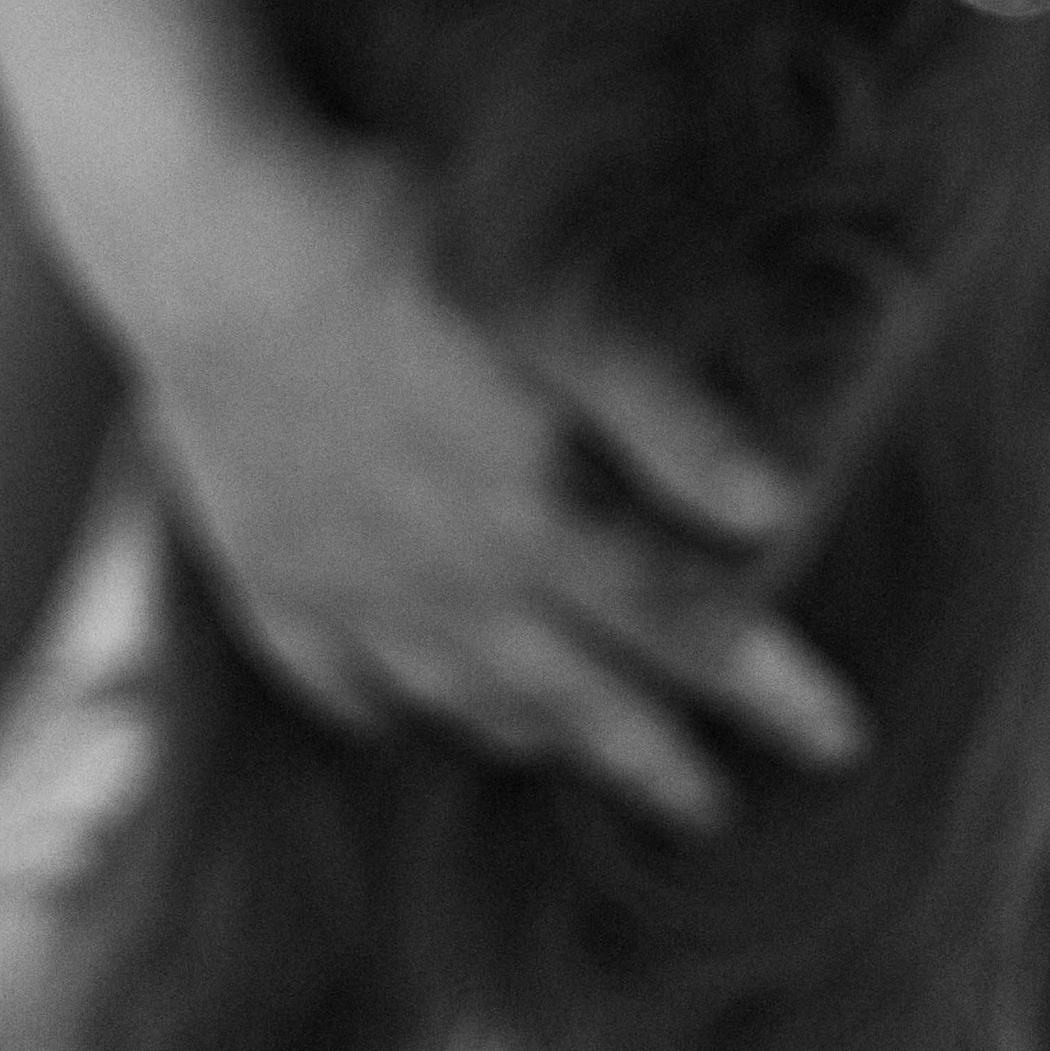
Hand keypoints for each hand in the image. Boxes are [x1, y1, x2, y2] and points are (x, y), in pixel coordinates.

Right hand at [142, 126, 868, 829]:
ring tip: (567, 754)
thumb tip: (779, 507)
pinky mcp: (262, 562)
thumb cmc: (397, 249)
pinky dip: (376, 704)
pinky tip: (389, 710)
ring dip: (527, 732)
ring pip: (453, 694)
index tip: (841, 739)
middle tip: (714, 811)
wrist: (208, 239)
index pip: (684, 624)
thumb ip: (666, 414)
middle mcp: (446, 578)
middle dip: (659, 755)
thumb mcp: (555, 313)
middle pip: (576, 691)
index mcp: (534, 517)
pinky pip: (330, 671)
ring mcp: (346, 584)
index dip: (769, 685)